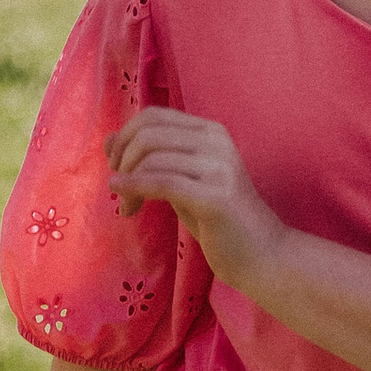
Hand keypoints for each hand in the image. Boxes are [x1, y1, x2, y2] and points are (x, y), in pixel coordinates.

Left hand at [104, 108, 281, 293]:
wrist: (261, 254)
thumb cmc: (218, 219)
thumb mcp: (181, 182)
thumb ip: (151, 159)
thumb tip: (108, 140)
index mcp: (210, 132)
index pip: (154, 116)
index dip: (125, 136)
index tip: (115, 165)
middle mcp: (217, 142)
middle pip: (149, 133)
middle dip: (122, 159)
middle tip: (117, 187)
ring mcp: (219, 167)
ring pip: (152, 158)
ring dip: (129, 184)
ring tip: (128, 209)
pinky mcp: (216, 196)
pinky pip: (164, 183)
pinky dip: (136, 188)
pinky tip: (124, 201)